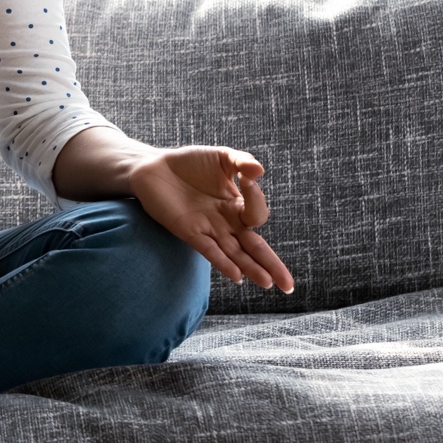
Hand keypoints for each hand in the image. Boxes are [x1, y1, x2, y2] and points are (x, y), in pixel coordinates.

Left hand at [130, 146, 293, 293]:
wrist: (154, 167)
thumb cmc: (189, 162)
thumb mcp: (221, 157)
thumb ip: (242, 161)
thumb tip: (260, 171)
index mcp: (236, 205)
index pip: (256, 213)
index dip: (257, 198)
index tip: (248, 178)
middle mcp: (226, 222)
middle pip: (254, 247)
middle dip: (272, 265)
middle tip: (288, 285)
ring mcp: (208, 229)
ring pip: (235, 254)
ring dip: (251, 268)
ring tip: (268, 282)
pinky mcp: (189, 232)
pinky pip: (209, 250)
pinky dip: (223, 262)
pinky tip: (237, 275)